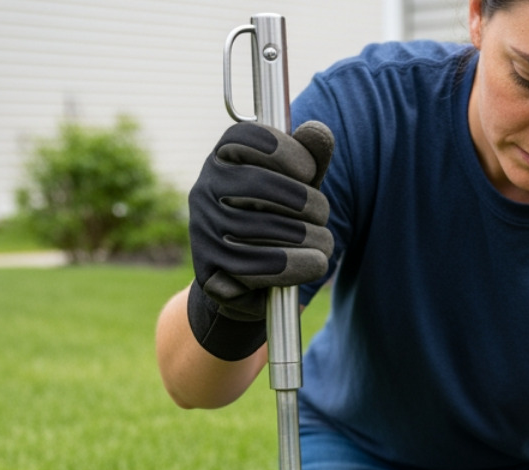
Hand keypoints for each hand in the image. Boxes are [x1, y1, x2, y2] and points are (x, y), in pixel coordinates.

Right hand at [186, 120, 334, 360]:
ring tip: (326, 244)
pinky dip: (291, 267)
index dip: (283, 150)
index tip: (310, 171)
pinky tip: (313, 264)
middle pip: (256, 184)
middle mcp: (204, 191)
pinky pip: (250, 269)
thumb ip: (310, 158)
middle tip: (323, 214)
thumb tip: (317, 130)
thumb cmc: (279, 218)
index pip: (243, 138)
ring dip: (304, 237)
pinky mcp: (208, 271)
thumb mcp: (298, 185)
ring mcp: (202, 232)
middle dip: (303, 200)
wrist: (252, 279)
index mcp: (222, 160)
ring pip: (255, 229)